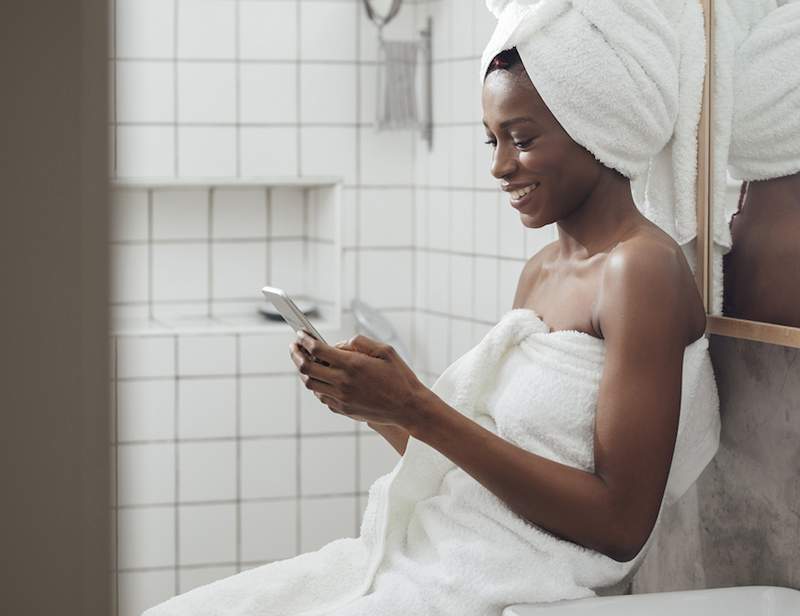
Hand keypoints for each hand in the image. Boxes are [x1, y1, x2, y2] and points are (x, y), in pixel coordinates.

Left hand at [288, 332, 428, 431]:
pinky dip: (317, 386)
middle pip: (306, 367)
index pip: (317, 349)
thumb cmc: (399, 376)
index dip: (305, 340)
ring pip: (310, 384)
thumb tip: (338, 345)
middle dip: (296, 354)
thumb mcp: (385, 350)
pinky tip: (320, 378)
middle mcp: (343, 382)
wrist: (408, 407)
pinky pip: (322, 397)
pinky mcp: (343, 410)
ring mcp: (341, 398)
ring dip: (304, 371)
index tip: (300, 334)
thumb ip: (359, 342)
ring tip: (304, 361)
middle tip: (294, 346)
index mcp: (352, 364)